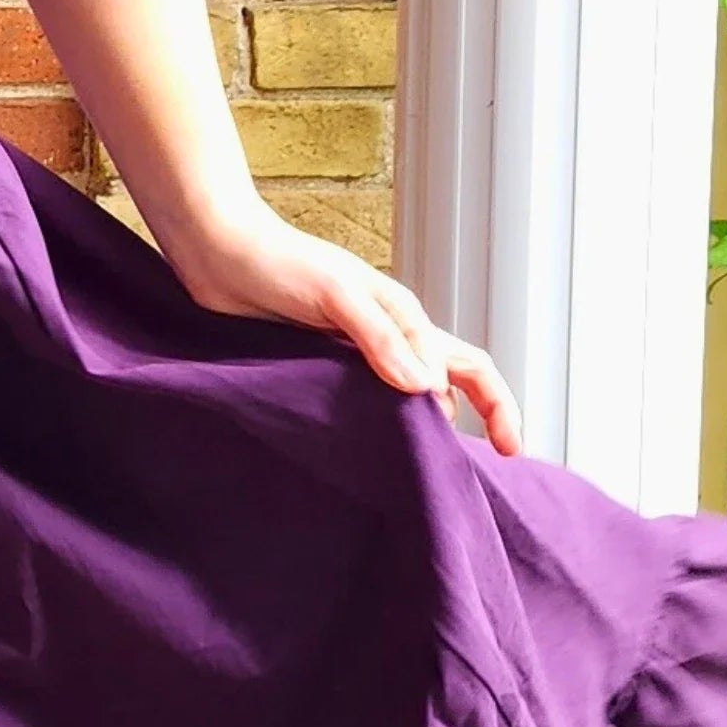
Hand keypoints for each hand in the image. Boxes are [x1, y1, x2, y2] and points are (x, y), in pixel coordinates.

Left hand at [168, 204, 522, 453]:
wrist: (217, 252)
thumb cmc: (277, 263)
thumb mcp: (336, 294)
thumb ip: (380, 337)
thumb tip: (427, 388)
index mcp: (404, 319)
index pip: (469, 366)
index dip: (497, 406)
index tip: (509, 450)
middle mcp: (387, 339)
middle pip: (449, 383)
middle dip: (477, 421)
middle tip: (482, 470)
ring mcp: (354, 355)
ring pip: (407, 399)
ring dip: (424, 430)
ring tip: (428, 475)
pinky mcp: (318, 368)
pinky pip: (363, 405)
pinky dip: (377, 430)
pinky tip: (368, 458)